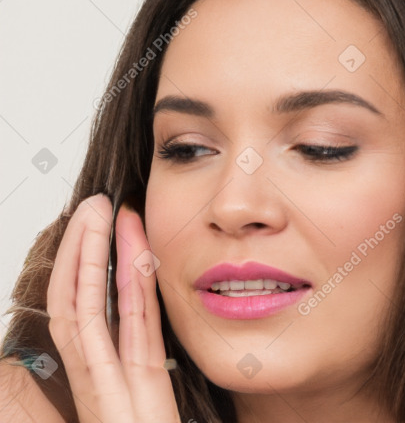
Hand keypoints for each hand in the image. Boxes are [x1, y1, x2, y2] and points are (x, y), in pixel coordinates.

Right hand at [47, 193, 180, 421]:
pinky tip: (137, 253)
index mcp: (112, 384)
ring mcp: (114, 394)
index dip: (84, 264)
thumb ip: (118, 372)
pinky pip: (130, 333)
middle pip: (80, 304)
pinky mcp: (136, 401)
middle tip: (92, 205)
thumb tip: (58, 354)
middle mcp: (104, 384)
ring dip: (94, 258)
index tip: (98, 224)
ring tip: (99, 213)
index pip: (84, 310)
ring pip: (92, 312)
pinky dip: (131, 287)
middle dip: (82, 250)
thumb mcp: (145, 410)